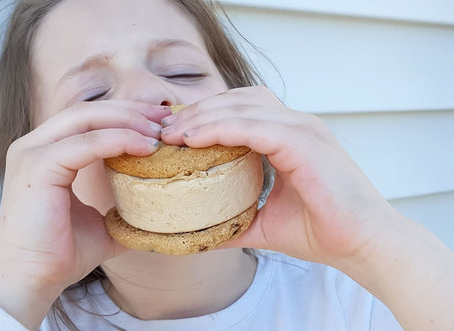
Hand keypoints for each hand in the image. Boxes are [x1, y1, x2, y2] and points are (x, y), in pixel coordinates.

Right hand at [0, 101, 169, 328]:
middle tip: (165, 118)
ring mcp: (33, 153)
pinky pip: (86, 143)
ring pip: (86, 119)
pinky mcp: (37, 166)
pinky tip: (145, 148)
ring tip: (159, 134)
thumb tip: (157, 212)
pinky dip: (118, 140)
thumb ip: (123, 209)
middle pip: (88, 111)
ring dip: (127, 121)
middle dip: (130, 110)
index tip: (158, 122)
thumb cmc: (61, 253)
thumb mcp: (101, 223)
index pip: (88, 119)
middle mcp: (35, 145)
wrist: (33, 280)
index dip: (124, 114)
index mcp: (47, 153)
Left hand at [161, 86, 394, 264]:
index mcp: (290, 135)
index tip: (174, 132)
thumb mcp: (265, 221)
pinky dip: (221, 128)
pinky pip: (254, 126)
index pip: (241, 110)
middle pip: (237, 101)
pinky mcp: (304, 142)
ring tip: (172, 133)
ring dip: (203, 116)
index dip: (206, 115)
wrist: (363, 245)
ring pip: (241, 108)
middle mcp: (297, 124)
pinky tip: (193, 139)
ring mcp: (303, 129)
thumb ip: (234, 220)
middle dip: (198, 111)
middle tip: (165, 129)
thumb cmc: (321, 230)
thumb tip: (200, 233)